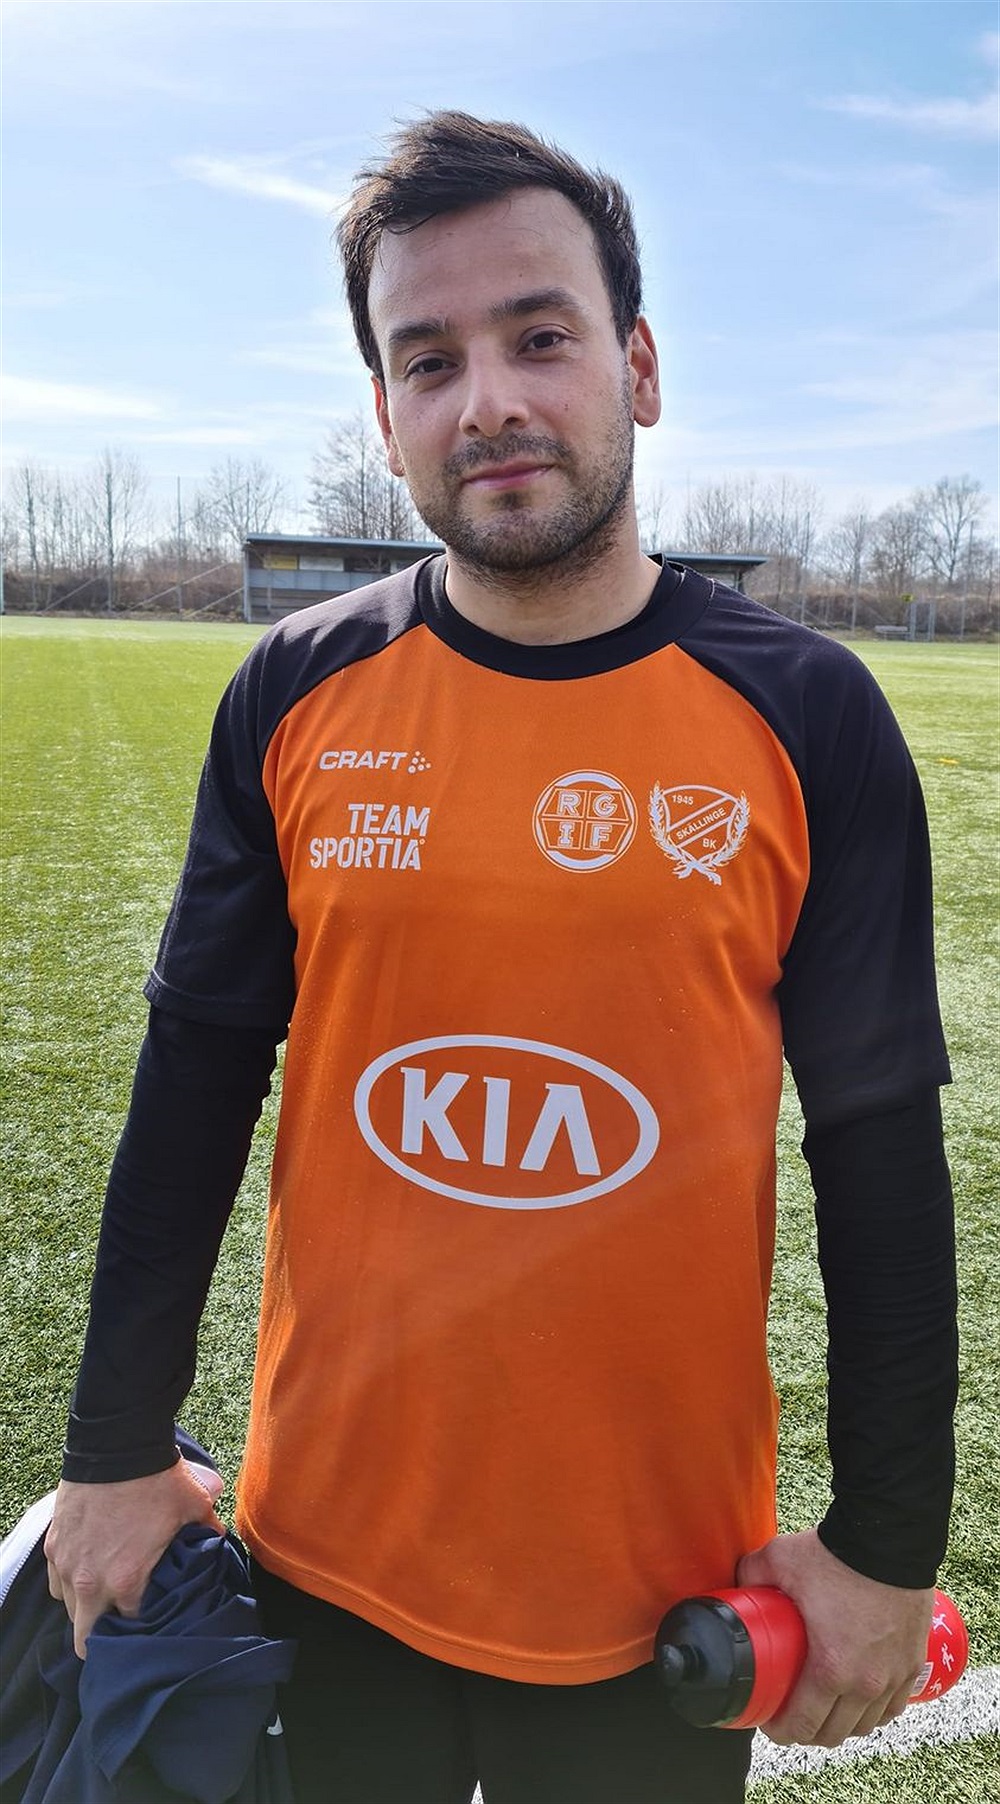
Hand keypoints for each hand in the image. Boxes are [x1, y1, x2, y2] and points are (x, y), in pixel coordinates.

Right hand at [44, 1457, 224, 1658]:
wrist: (117, 1444)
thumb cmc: (157, 1478)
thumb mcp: (194, 1506)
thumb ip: (207, 1532)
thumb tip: (217, 1542)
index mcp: (127, 1582)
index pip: (133, 1626)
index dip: (145, 1622)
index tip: (153, 1612)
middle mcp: (90, 1582)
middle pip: (88, 1638)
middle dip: (106, 1633)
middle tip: (123, 1617)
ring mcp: (66, 1565)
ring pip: (70, 1610)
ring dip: (86, 1606)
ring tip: (106, 1590)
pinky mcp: (53, 1546)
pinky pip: (55, 1582)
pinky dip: (69, 1582)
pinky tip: (87, 1568)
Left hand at [736, 1529, 932, 1746]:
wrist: (890, 1537)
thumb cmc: (838, 1554)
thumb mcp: (779, 1560)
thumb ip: (752, 1575)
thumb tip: (737, 1587)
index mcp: (831, 1669)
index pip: (803, 1725)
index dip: (781, 1732)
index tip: (770, 1723)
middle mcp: (866, 1684)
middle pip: (834, 1733)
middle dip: (809, 1732)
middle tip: (792, 1715)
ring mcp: (894, 1677)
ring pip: (866, 1725)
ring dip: (842, 1725)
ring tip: (825, 1709)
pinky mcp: (913, 1663)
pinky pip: (894, 1707)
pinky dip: (875, 1711)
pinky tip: (861, 1702)